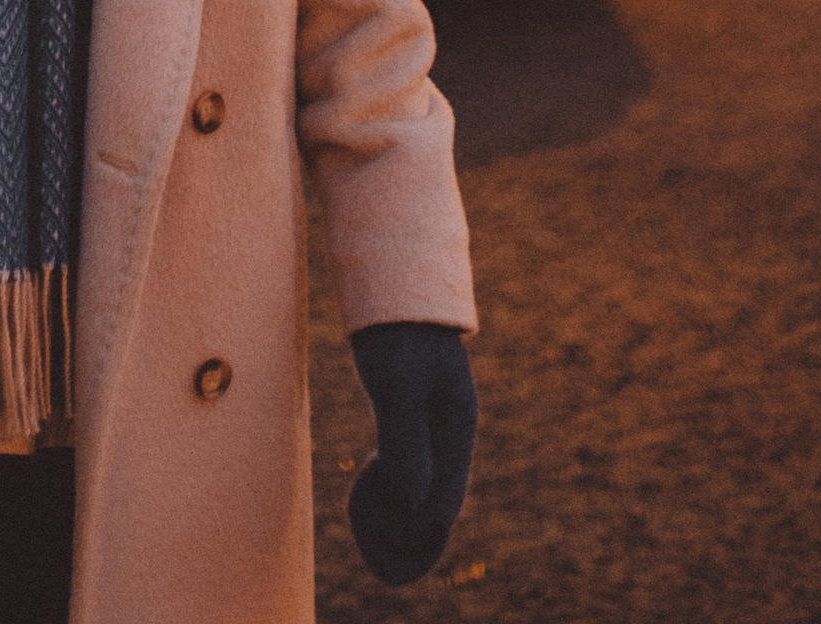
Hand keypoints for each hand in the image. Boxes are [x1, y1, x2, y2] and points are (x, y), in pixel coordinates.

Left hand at [347, 321, 476, 587]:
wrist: (393, 286)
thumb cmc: (393, 329)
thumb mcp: (396, 380)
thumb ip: (406, 438)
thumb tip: (411, 502)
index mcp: (457, 429)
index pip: (442, 511)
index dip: (408, 529)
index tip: (372, 502)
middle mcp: (451, 441)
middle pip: (435, 520)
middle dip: (398, 532)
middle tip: (363, 507)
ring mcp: (435, 439)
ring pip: (421, 507)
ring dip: (391, 518)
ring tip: (364, 496)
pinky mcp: (414, 432)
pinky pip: (409, 486)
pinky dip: (387, 497)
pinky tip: (371, 477)